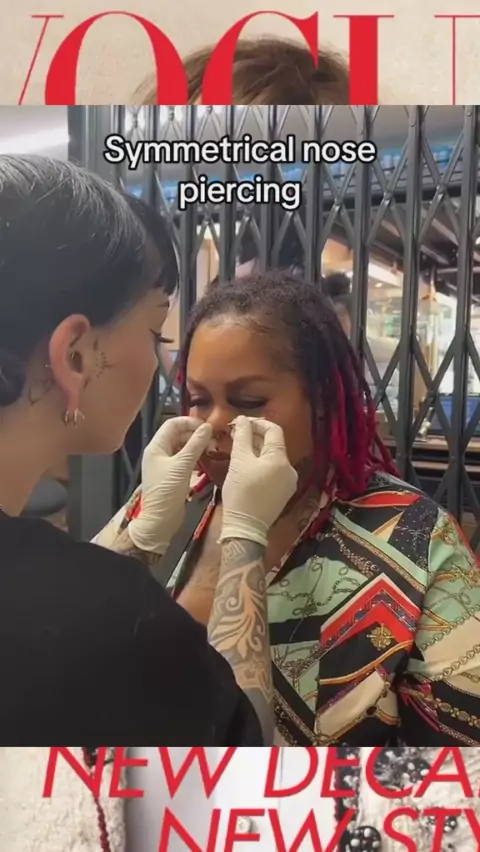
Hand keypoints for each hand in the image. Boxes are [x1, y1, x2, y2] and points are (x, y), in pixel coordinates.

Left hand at [128, 416, 211, 552]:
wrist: (160, 520)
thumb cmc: (167, 491)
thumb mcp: (182, 465)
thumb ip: (195, 444)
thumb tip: (207, 427)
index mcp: (156, 446)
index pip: (173, 424)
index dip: (190, 421)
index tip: (208, 426)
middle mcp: (160, 452)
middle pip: (179, 435)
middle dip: (196, 434)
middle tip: (214, 440)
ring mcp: (166, 464)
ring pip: (184, 447)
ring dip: (198, 446)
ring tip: (213, 449)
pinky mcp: (174, 475)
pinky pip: (186, 459)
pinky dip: (196, 457)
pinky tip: (207, 459)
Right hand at [220, 416, 297, 546]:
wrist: (245, 527)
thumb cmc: (241, 492)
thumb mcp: (239, 461)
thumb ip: (242, 437)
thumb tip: (242, 420)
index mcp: (280, 459)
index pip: (273, 430)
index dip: (257, 423)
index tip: (240, 423)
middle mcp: (289, 468)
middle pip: (274, 444)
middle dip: (255, 437)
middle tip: (236, 434)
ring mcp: (288, 482)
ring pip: (272, 458)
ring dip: (257, 450)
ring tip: (239, 448)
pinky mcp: (283, 492)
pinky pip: (273, 471)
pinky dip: (261, 464)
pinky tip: (247, 465)